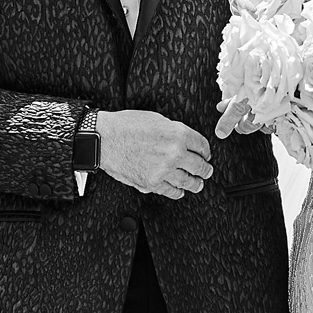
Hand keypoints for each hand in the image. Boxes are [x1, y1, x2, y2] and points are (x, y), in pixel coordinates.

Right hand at [97, 110, 212, 198]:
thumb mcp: (156, 119)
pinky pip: (171, 191)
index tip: (206, 155)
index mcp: (178, 134)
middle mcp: (175, 153)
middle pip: (200, 166)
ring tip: (198, 184)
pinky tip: (180, 191)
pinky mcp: (152, 183)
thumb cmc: (125, 125)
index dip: (206, 152)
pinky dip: (178, 192)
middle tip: (207, 171)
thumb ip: (173, 131)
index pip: (202, 146)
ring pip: (188, 181)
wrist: (104, 139)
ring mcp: (164, 170)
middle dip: (205, 170)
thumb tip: (183, 141)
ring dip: (196, 183)